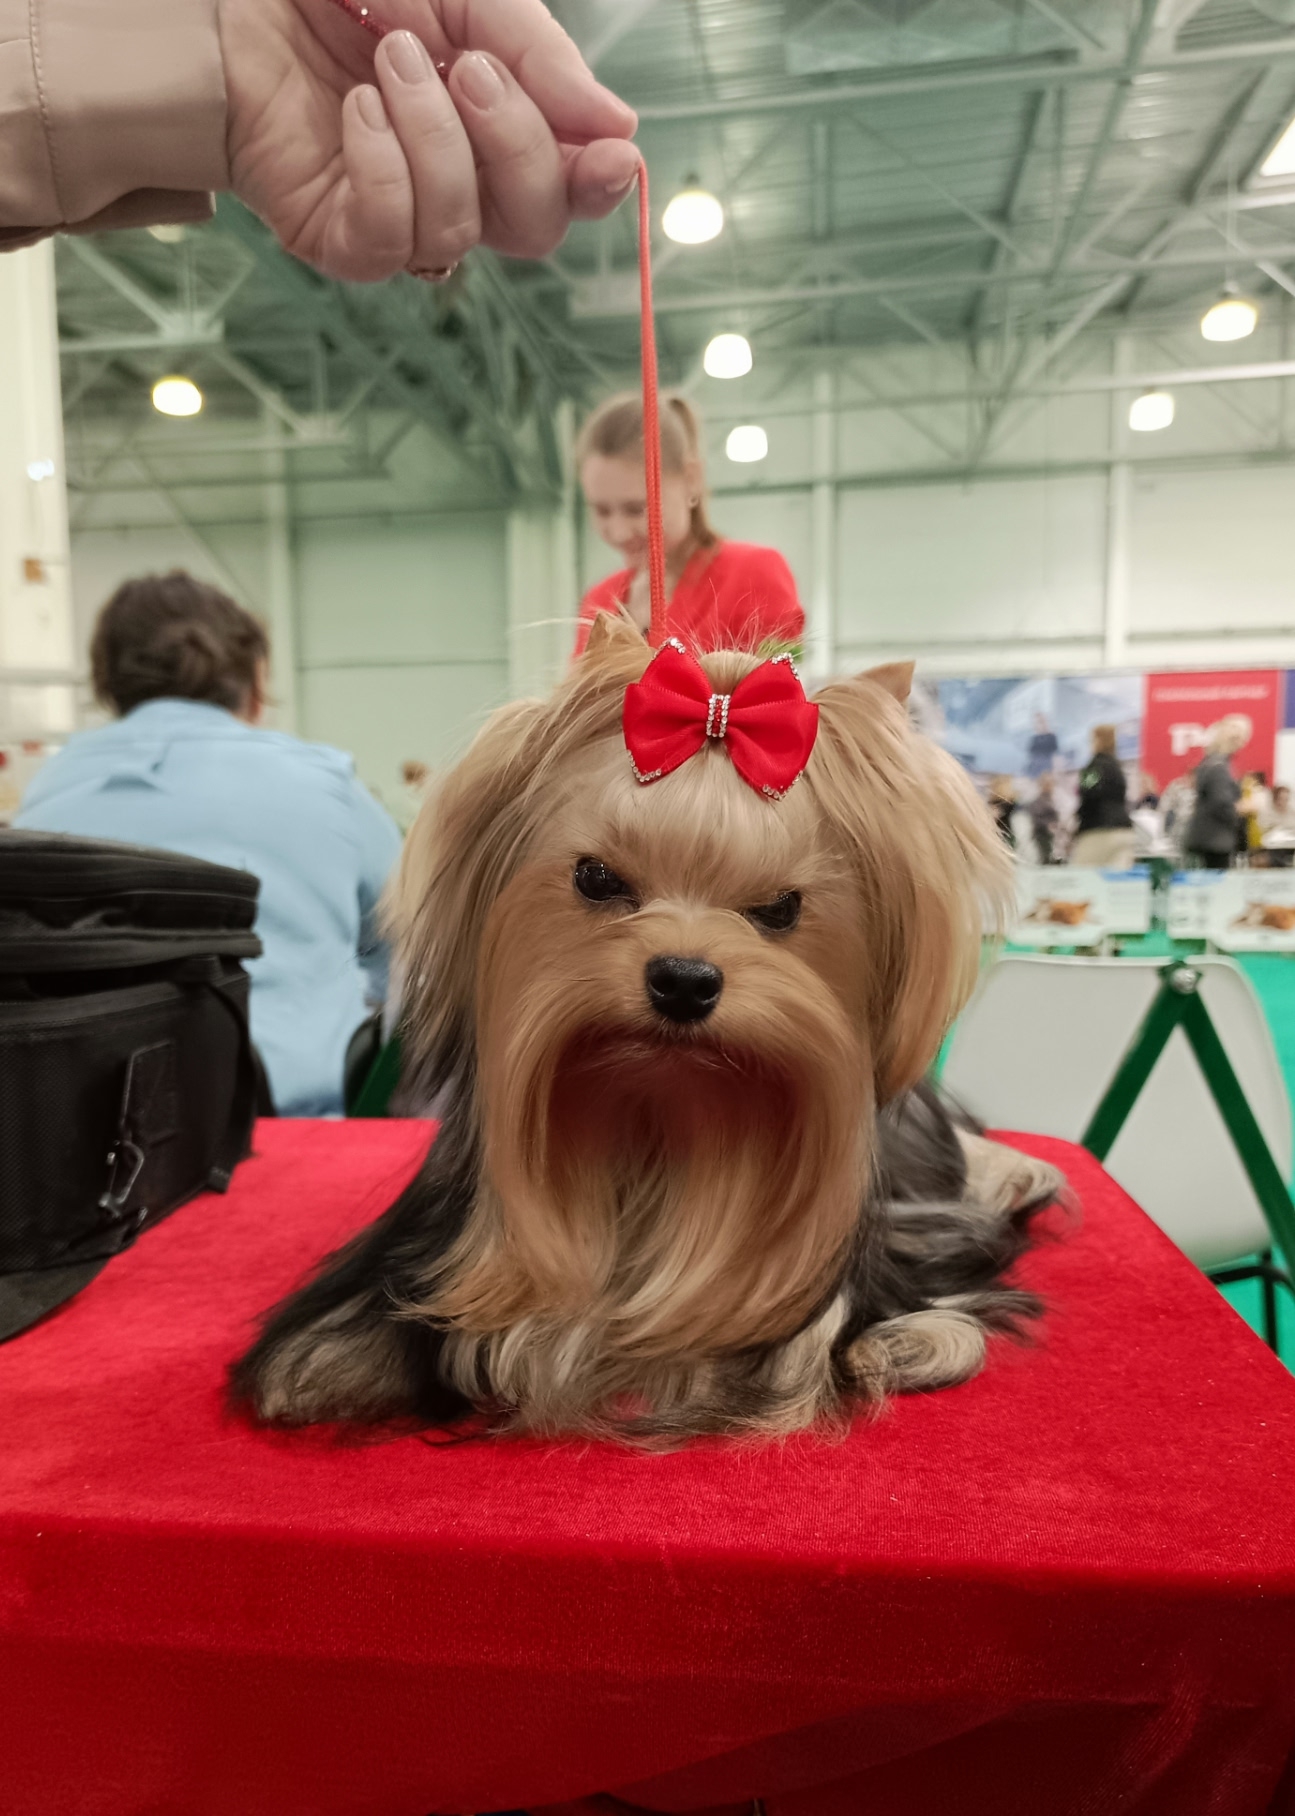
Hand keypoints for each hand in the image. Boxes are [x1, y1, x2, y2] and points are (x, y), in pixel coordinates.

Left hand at [219, 0, 639, 280]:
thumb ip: (538, 56)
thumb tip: (617, 129)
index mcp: (502, 133)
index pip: (573, 189)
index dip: (602, 183)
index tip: (614, 153)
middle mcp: (462, 188)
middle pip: (535, 227)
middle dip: (514, 144)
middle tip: (466, 68)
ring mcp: (400, 220)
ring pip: (460, 229)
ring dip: (432, 136)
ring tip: (388, 62)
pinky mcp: (339, 239)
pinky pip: (388, 238)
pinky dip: (380, 165)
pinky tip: (356, 109)